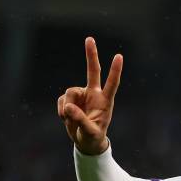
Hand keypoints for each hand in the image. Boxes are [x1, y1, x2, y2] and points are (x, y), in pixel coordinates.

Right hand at [57, 37, 122, 154]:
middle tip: (89, 38)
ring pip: (69, 92)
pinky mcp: (70, 100)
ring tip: (69, 119)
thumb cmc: (93, 137)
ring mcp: (81, 95)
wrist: (85, 141)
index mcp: (105, 101)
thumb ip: (80, 120)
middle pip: (92, 71)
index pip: (112, 84)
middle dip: (91, 55)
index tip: (119, 56)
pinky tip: (66, 118)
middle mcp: (93, 94)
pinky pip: (61, 101)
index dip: (115, 71)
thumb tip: (68, 107)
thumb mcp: (90, 132)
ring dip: (66, 106)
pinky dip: (61, 111)